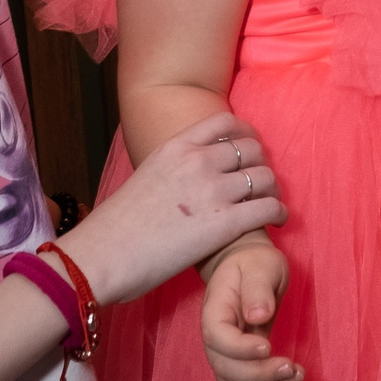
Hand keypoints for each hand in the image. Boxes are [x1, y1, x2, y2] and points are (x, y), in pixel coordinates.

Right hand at [60, 114, 284, 307]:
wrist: (100, 257)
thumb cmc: (115, 228)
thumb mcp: (145, 178)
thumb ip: (172, 170)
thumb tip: (185, 179)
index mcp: (175, 147)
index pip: (225, 123)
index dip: (246, 133)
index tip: (250, 147)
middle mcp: (197, 161)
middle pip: (251, 148)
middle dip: (261, 164)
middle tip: (261, 182)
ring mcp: (212, 191)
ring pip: (264, 176)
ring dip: (273, 189)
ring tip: (272, 202)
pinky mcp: (224, 223)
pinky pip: (268, 207)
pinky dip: (279, 212)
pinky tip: (278, 220)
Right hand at [201, 234, 301, 380]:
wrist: (248, 270)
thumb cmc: (254, 265)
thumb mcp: (260, 266)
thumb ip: (258, 289)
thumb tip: (259, 316)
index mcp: (215, 312)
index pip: (217, 338)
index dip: (240, 349)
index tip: (268, 347)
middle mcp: (216, 339)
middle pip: (225, 370)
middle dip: (259, 376)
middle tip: (292, 367)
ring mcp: (226, 356)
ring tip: (297, 379)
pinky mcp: (240, 365)